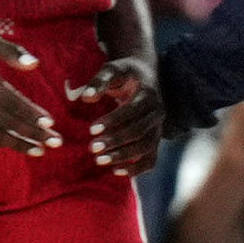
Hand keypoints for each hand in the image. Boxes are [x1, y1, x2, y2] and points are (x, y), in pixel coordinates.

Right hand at [0, 14, 55, 154]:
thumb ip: (10, 50)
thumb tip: (35, 65)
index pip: (6, 99)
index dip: (28, 113)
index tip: (50, 123)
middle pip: (1, 119)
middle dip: (30, 133)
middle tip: (54, 142)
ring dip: (14, 143)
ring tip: (37, 150)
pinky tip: (11, 143)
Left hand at [70, 58, 163, 174]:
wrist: (143, 75)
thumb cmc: (123, 72)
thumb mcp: (111, 69)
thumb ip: (99, 81)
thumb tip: (85, 97)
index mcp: (149, 94)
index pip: (132, 111)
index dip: (113, 121)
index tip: (91, 130)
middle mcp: (158, 112)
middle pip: (140, 132)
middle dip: (116, 141)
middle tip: (92, 148)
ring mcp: (158, 128)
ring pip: (146, 147)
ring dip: (124, 156)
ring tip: (100, 161)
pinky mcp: (155, 139)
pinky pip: (151, 158)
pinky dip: (137, 168)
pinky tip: (116, 172)